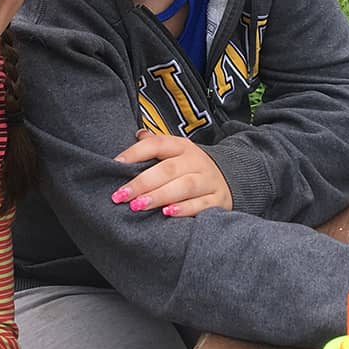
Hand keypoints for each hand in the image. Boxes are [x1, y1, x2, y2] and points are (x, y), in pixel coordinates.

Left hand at [110, 130, 231, 216]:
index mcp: (182, 147)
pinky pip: (202, 204)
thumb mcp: (176, 152)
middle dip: (143, 182)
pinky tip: (167, 213)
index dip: (135, 152)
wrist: (232, 178)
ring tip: (139, 205)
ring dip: (160, 196)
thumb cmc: (192, 167)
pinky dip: (184, 209)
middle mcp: (196, 162)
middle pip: (169, 169)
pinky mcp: (218, 200)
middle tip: (122, 195)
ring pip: (185, 186)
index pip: (158, 144)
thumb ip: (155, 145)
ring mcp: (208, 181)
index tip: (116, 164)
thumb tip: (137, 134)